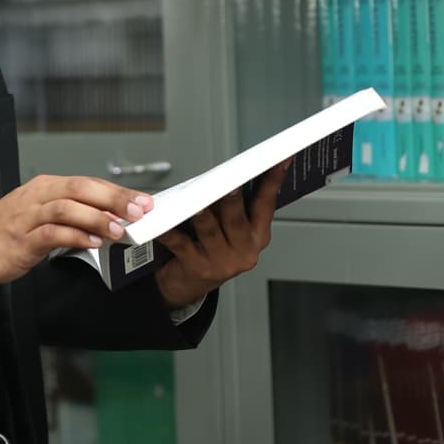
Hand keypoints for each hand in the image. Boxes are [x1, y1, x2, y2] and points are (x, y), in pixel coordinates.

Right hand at [0, 175, 152, 286]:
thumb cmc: (6, 232)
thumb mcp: (42, 216)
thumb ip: (73, 215)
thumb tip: (110, 218)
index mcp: (46, 187)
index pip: (89, 183)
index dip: (118, 191)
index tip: (143, 200)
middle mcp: (38, 196)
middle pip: (82, 189)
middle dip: (114, 199)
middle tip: (139, 210)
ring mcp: (29, 217)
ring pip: (68, 208)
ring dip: (97, 217)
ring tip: (120, 229)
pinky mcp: (22, 240)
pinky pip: (52, 234)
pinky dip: (75, 237)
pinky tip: (93, 243)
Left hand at [152, 158, 288, 310]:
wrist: (187, 284)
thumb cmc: (208, 245)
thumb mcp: (229, 227)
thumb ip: (235, 205)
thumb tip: (231, 171)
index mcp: (257, 235)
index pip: (266, 203)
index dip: (273, 181)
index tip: (281, 158)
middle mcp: (244, 250)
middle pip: (236, 218)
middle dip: (232, 198)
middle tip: (230, 181)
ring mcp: (222, 262)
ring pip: (210, 231)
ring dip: (202, 214)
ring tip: (196, 202)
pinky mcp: (197, 268)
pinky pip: (181, 244)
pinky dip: (170, 231)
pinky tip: (162, 221)